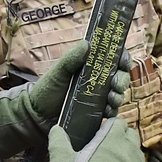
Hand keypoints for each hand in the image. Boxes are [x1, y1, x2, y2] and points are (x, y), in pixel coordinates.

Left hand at [0, 42, 131, 157]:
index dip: (123, 58)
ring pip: (118, 94)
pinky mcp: (96, 114)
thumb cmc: (46, 90)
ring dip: (119, 95)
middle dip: (122, 79)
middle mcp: (97, 81)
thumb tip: (87, 44)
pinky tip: (107, 111)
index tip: (124, 61)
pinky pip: (111, 112)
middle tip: (116, 83)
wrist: (37, 117)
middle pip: (120, 76)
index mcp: (89, 66)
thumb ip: (71, 58)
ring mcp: (98, 98)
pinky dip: (113, 111)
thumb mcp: (58, 72)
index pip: (113, 58)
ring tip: (111, 99)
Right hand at [46, 119, 144, 161]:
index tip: (98, 133)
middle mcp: (129, 151)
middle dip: (120, 138)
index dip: (108, 126)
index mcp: (111, 139)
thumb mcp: (60, 160)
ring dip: (126, 155)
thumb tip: (56, 129)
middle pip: (130, 135)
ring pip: (136, 155)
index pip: (117, 122)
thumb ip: (58, 140)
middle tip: (104, 148)